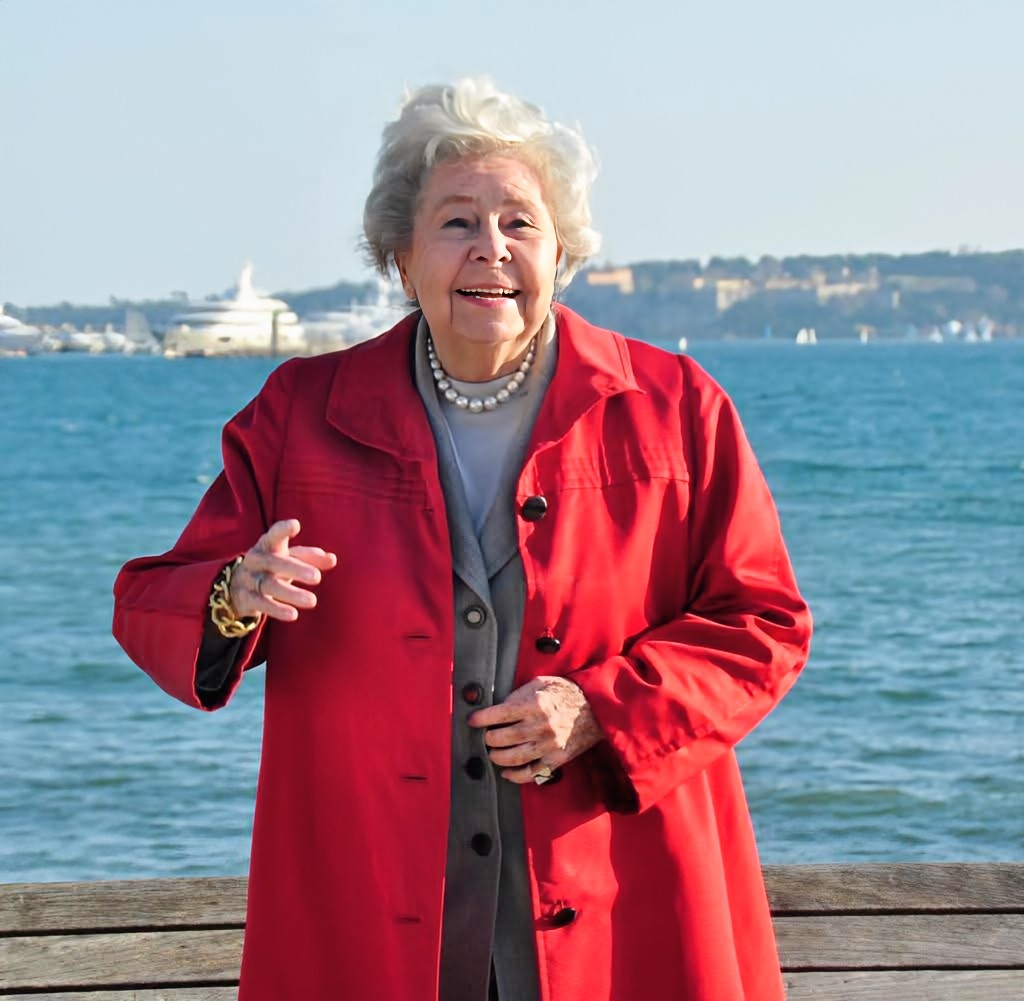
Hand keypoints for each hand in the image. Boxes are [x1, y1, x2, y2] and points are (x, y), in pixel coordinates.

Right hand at [229, 519, 336, 621]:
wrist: (236, 586)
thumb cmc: (272, 566)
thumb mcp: (289, 557)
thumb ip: (311, 557)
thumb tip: (332, 559)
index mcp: (267, 545)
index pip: (274, 535)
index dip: (283, 530)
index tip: (295, 525)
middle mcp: (256, 559)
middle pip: (275, 562)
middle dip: (296, 569)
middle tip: (317, 577)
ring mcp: (249, 579)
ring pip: (269, 585)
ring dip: (291, 594)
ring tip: (312, 601)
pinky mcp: (246, 598)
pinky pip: (262, 604)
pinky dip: (277, 609)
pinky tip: (293, 615)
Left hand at [468, 676, 603, 784]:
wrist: (596, 707)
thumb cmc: (565, 693)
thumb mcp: (540, 684)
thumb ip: (518, 695)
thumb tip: (497, 707)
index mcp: (535, 705)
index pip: (499, 714)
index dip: (481, 718)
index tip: (472, 721)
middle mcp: (540, 726)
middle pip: (502, 738)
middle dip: (488, 739)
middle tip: (484, 737)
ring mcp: (548, 745)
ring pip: (513, 758)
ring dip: (497, 757)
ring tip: (493, 753)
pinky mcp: (556, 759)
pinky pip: (531, 773)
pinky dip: (515, 776)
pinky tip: (506, 772)